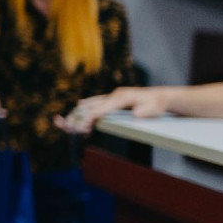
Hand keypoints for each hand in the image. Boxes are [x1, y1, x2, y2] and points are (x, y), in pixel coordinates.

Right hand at [56, 86, 171, 133]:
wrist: (160, 96)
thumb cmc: (156, 103)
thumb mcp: (154, 107)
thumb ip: (145, 111)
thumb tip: (135, 114)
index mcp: (120, 97)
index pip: (100, 109)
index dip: (89, 118)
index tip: (81, 126)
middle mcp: (112, 97)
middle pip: (89, 107)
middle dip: (76, 117)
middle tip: (63, 125)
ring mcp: (110, 99)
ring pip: (89, 106)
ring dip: (76, 114)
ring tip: (62, 121)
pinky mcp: (110, 103)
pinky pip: (94, 106)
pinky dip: (83, 111)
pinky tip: (77, 111)